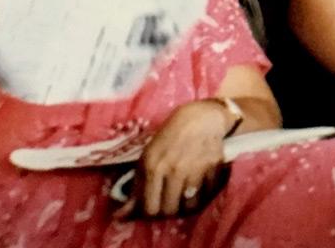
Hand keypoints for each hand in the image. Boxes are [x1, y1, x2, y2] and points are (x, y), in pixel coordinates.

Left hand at [115, 100, 230, 218]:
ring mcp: (195, 169)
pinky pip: (208, 195)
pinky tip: (199, 187)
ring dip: (186, 205)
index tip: (155, 205)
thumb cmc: (169, 138)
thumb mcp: (147, 158)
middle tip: (170, 201)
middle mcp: (174, 169)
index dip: (151, 212)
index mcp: (153, 166)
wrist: (200, 118)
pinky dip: (203, 195)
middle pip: (169, 210)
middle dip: (168, 210)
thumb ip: (136, 188)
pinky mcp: (214, 167)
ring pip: (189, 207)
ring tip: (184, 197)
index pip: (149, 208)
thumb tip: (119, 217)